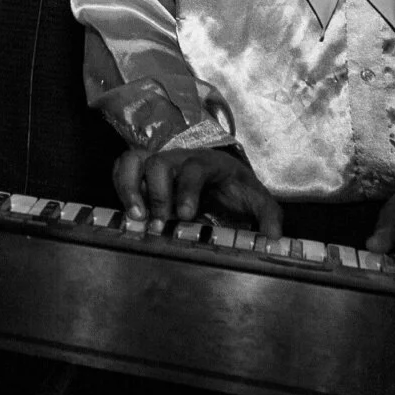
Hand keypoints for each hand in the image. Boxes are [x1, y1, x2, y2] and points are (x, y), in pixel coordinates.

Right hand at [114, 146, 282, 237]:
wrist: (221, 176)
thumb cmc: (235, 188)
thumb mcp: (257, 199)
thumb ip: (268, 215)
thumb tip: (273, 237)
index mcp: (208, 162)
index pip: (194, 168)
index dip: (187, 190)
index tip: (185, 215)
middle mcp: (179, 157)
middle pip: (159, 163)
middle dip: (157, 194)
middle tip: (160, 224)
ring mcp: (158, 161)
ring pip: (134, 160)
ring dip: (130, 188)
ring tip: (136, 217)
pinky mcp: (143, 169)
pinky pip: (123, 168)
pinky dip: (120, 186)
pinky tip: (128, 211)